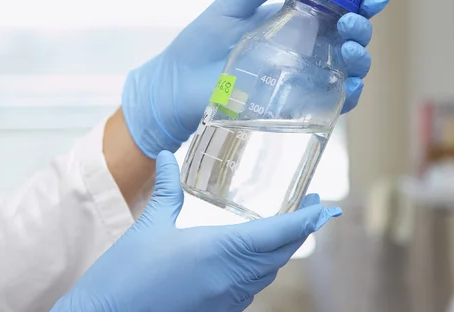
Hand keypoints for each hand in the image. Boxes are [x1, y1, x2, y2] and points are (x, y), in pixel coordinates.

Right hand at [51, 152, 340, 311]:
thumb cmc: (124, 276)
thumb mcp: (149, 226)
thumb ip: (167, 190)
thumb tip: (168, 157)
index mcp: (217, 251)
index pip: (277, 233)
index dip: (308, 221)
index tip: (329, 208)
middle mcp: (230, 279)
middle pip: (280, 254)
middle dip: (301, 231)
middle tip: (311, 209)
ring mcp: (226, 300)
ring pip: (268, 273)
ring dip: (282, 250)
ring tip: (286, 228)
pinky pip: (251, 289)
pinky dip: (261, 269)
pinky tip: (252, 258)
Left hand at [122, 0, 388, 157]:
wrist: (176, 85)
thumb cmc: (200, 43)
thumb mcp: (233, 5)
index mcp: (294, 24)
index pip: (337, 11)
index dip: (360, 4)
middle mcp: (304, 52)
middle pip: (349, 40)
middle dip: (361, 30)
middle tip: (351, 24)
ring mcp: (301, 80)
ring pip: (347, 70)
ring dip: (360, 60)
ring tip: (350, 50)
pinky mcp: (294, 107)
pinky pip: (332, 103)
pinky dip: (348, 95)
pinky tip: (349, 84)